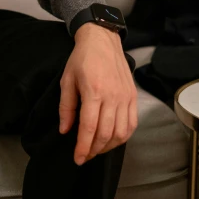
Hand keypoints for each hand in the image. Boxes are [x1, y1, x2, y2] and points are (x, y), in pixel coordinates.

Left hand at [59, 24, 137, 165]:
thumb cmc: (82, 58)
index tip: (77, 158)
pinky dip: (123, 136)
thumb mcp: (67, 80)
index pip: (90, 127)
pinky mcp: (133, 96)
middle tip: (84, 156)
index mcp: (94, 91)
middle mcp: (113, 96)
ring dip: (109, 146)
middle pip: (106, 134)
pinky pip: (132, 124)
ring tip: (96, 149)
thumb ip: (66, 107)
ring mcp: (125, 97)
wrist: (102, 40)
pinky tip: (112, 139)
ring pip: (121, 132)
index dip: (83, 147)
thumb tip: (65, 130)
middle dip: (94, 150)